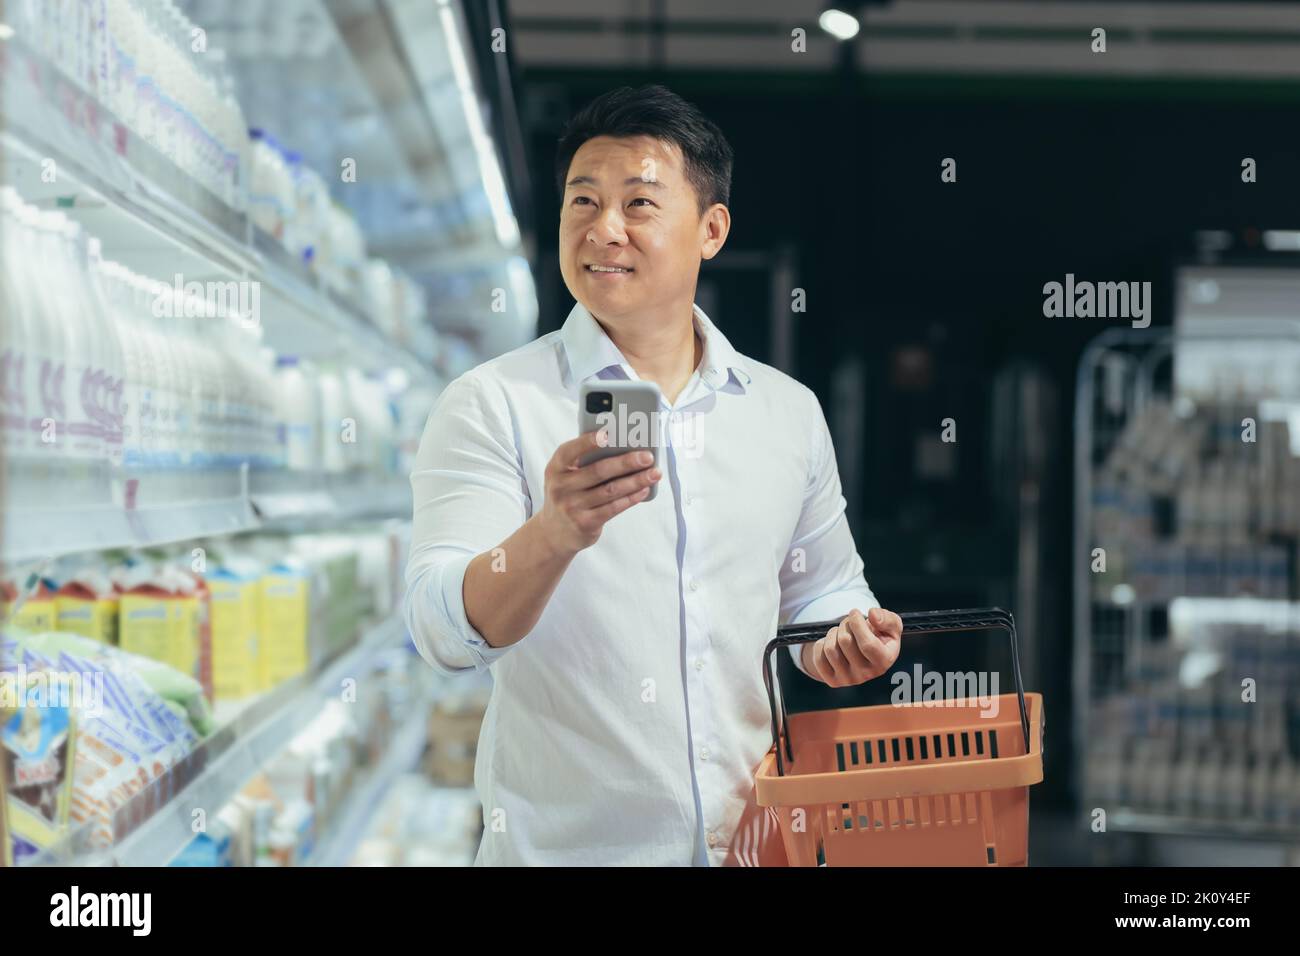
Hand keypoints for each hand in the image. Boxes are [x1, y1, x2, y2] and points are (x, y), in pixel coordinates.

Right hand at [535, 428, 660, 555]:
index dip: (589, 442)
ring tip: (654, 473)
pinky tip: (644, 490)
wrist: (554, 532)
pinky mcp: (585, 523)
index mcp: (555, 468)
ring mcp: (572, 506)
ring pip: (611, 490)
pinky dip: (631, 498)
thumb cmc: (567, 494)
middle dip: (627, 462)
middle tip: (647, 456)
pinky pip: (613, 508)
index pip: (570, 451)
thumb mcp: (566, 476)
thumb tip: (624, 448)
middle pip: (599, 471)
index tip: (609, 434)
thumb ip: (585, 462)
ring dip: (636, 481)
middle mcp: (561, 487)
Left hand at [801, 607, 902, 687]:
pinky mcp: (833, 681)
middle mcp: (867, 674)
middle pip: (845, 641)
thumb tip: (872, 615)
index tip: (854, 612)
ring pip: (830, 648)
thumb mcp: (891, 625)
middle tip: (848, 622)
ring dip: (833, 633)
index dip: (857, 624)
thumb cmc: (879, 636)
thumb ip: (887, 618)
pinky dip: (821, 645)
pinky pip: (818, 658)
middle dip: (845, 624)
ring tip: (841, 632)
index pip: (867, 644)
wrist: (863, 653)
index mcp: (884, 661)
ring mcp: (849, 680)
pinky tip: (832, 643)